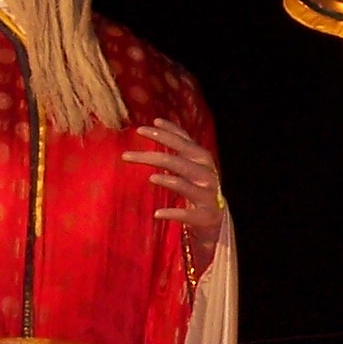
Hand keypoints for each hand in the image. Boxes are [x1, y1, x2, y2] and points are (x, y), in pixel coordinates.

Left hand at [121, 120, 225, 268]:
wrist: (216, 219)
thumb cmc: (198, 188)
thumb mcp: (190, 166)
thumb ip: (178, 148)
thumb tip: (157, 124)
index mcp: (202, 159)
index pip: (183, 142)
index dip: (165, 133)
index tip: (141, 129)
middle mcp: (207, 174)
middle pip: (179, 161)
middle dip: (153, 157)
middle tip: (126, 155)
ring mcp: (208, 196)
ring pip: (185, 186)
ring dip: (168, 181)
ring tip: (151, 178)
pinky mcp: (205, 217)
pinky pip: (187, 215)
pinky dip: (172, 213)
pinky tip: (157, 213)